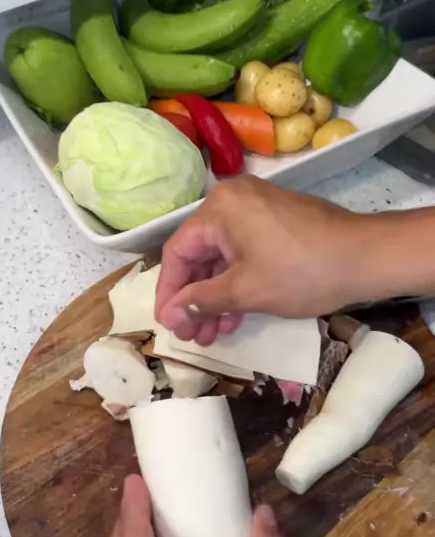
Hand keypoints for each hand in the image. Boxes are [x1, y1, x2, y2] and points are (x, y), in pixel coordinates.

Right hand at [155, 175, 366, 344]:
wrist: (368, 257)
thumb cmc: (302, 272)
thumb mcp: (246, 292)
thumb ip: (202, 302)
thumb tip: (172, 315)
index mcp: (219, 208)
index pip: (178, 252)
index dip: (168, 293)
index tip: (167, 326)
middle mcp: (233, 200)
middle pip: (200, 254)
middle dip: (195, 299)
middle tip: (192, 337)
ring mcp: (258, 208)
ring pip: (224, 256)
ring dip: (216, 296)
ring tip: (213, 336)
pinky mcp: (277, 220)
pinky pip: (244, 251)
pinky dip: (237, 282)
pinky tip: (235, 316)